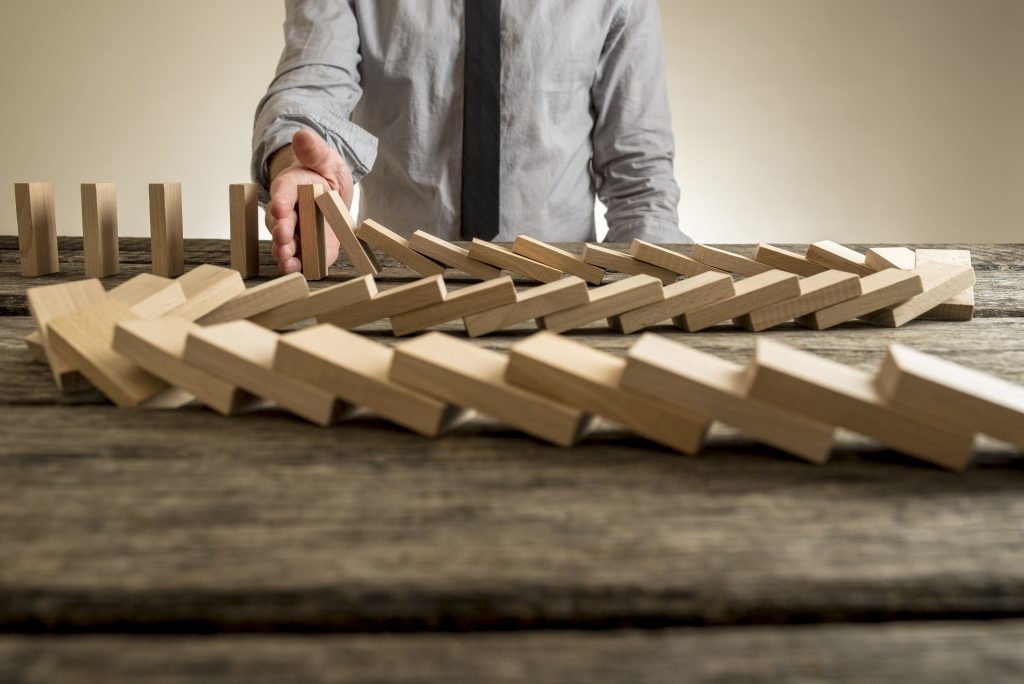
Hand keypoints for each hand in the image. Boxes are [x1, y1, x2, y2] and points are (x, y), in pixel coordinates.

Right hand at [266, 129, 354, 273]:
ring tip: (287, 259)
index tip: (279, 207)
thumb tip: (302, 135)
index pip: (283, 192)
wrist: (332, 193)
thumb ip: (314, 151)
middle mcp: (288, 211)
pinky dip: (300, 265)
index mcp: (290, 186)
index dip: (280, 200)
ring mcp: (297, 231)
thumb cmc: (324, 173)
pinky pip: (303, 258)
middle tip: (283, 237)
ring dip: (285, 252)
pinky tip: (299, 271)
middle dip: (281, 231)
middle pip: (280, 222)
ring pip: (286, 243)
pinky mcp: (310, 248)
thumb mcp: (326, 158)